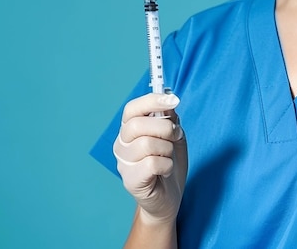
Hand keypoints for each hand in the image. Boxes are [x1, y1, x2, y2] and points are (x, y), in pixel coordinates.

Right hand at [114, 93, 187, 226]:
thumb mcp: (173, 134)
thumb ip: (169, 117)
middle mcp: (121, 144)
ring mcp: (123, 163)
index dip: (152, 100)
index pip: (131, 109)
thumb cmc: (168, 161)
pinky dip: (166, 165)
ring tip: (168, 156)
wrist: (169, 196)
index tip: (174, 100)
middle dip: (164, 127)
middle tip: (175, 135)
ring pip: (146, 144)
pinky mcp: (131, 181)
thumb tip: (169, 100)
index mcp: (129, 129)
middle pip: (137, 125)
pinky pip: (152, 164)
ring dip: (167, 148)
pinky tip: (165, 170)